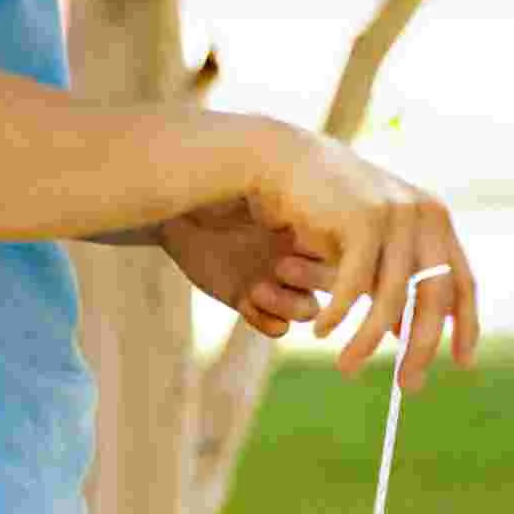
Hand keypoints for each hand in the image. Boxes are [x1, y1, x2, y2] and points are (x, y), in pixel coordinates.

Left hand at [160, 201, 335, 342]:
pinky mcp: (250, 304)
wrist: (173, 209)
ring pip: (306, 311)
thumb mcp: (251, 186)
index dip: (326, 257)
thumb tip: (329, 205)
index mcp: (307, 230)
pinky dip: (266, 321)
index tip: (299, 241)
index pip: (340, 255)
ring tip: (258, 290)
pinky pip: (276, 327)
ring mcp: (276, 285)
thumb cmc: (213, 188)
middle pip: (331, 287)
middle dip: (310, 281)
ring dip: (287, 306)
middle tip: (281, 267)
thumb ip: (285, 200)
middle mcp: (298, 260)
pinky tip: (246, 303)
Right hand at [246, 120, 479, 386]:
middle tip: (408, 386)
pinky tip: (322, 332)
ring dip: (367, 340)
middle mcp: (425, 215)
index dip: (466, 326)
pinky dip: (339, 315)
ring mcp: (396, 214)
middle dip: (422, 348)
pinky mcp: (363, 218)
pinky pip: (355, 286)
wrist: (283, 160)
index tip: (462, 363)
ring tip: (347, 367)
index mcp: (436, 221)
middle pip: (434, 298)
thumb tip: (407, 336)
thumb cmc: (328, 210)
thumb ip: (396, 285)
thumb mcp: (374, 250)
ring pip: (391, 299)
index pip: (463, 283)